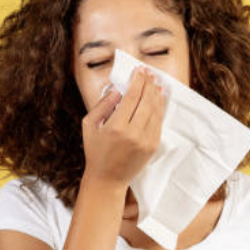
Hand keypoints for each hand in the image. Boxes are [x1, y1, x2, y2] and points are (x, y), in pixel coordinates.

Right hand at [81, 66, 166, 188]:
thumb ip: (102, 104)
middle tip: (148, 73)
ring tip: (155, 82)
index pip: (132, 97)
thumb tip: (117, 88)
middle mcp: (133, 134)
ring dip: (157, 94)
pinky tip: (158, 98)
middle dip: (148, 84)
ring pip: (156, 110)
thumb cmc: (95, 150)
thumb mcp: (89, 125)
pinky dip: (160, 108)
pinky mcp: (153, 146)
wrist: (107, 179)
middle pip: (147, 101)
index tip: (139, 70)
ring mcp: (146, 141)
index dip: (137, 81)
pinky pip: (159, 122)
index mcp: (116, 127)